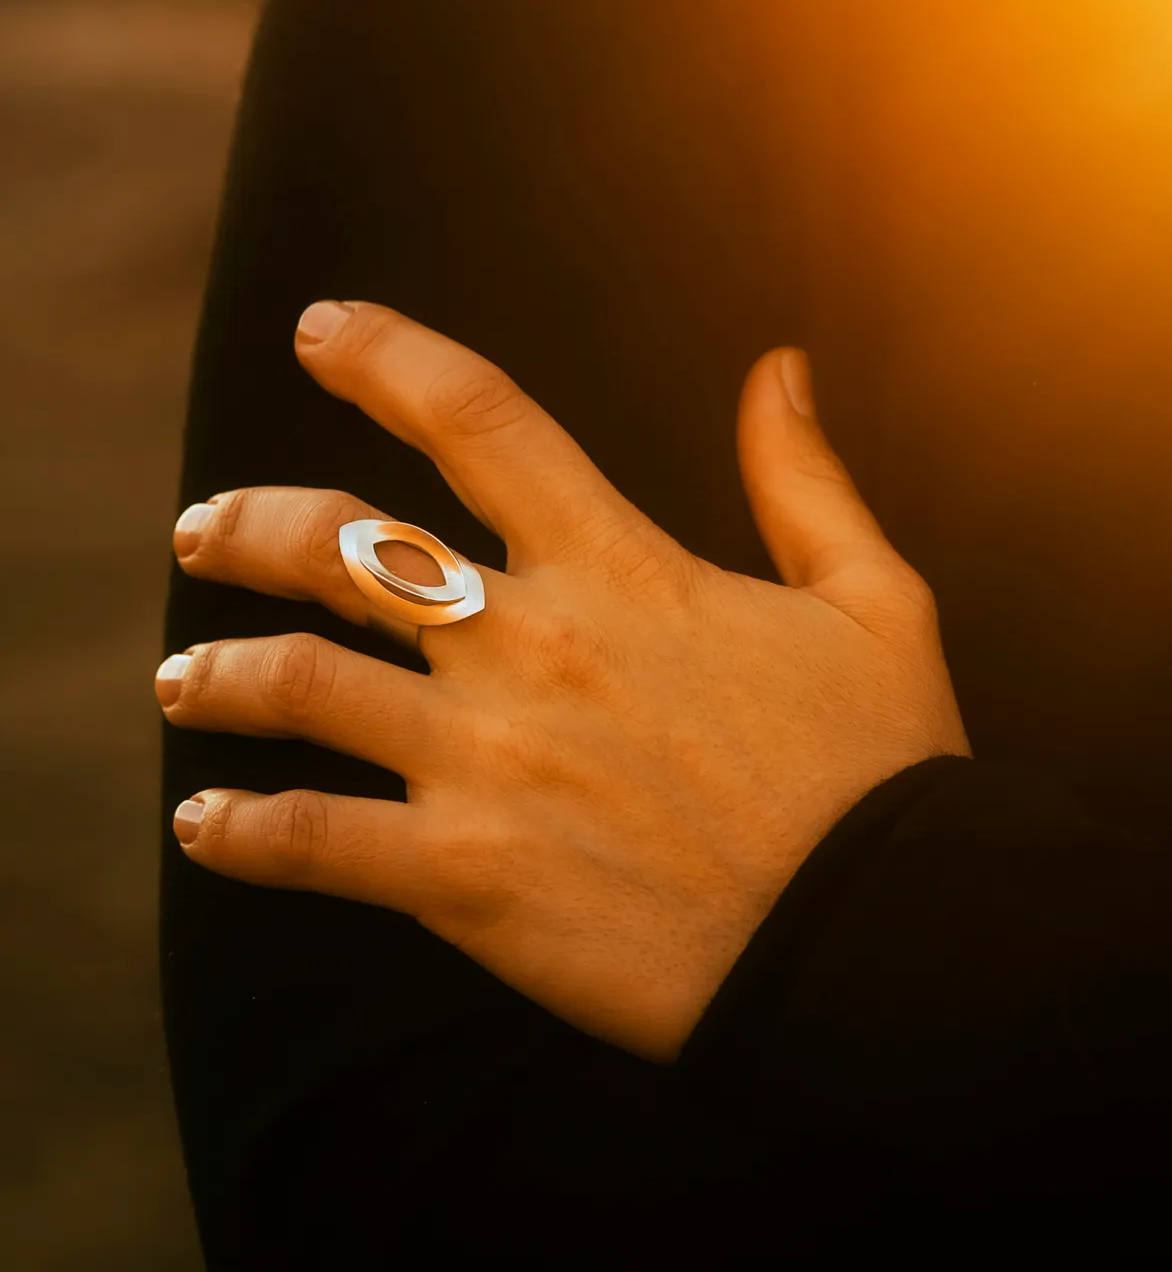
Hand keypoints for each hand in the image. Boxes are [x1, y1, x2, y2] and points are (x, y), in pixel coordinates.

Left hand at [160, 301, 967, 1059]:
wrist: (876, 941)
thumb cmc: (885, 774)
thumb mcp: (875, 601)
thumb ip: (806, 482)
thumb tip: (779, 368)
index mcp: (624, 568)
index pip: (478, 419)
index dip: (385, 355)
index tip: (323, 329)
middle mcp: (534, 647)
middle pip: (340, 545)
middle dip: (248, 526)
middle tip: (204, 532)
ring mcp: (488, 762)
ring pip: (299, 685)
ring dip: (220, 678)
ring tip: (186, 685)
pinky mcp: (466, 879)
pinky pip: (311, 843)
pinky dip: (240, 833)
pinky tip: (209, 827)